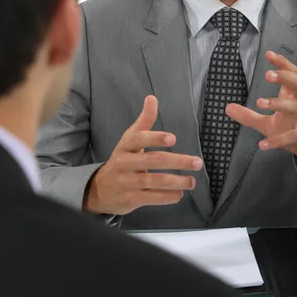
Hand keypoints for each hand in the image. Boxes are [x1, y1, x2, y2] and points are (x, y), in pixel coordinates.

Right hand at [83, 95, 202, 214]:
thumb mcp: (129, 140)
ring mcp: (126, 182)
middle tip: (197, 162)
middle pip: (152, 160)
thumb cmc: (122, 160)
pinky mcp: (130, 199)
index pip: (138, 139)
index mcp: (125, 145)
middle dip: (177, 161)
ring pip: (154, 181)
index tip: (173, 139)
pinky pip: (151, 197)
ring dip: (176, 181)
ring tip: (192, 181)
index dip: (155, 138)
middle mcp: (124, 162)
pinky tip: (179, 194)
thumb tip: (152, 98)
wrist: (100, 189)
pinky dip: (167, 197)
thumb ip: (144, 121)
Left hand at [225, 51, 296, 172]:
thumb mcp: (268, 123)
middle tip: (268, 74)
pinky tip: (263, 144)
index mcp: (294, 96)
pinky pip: (294, 136)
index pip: (291, 73)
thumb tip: (227, 107)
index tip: (269, 53)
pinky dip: (278, 140)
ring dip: (279, 103)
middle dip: (285, 77)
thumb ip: (249, 115)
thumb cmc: (293, 129)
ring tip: (260, 102)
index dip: (282, 63)